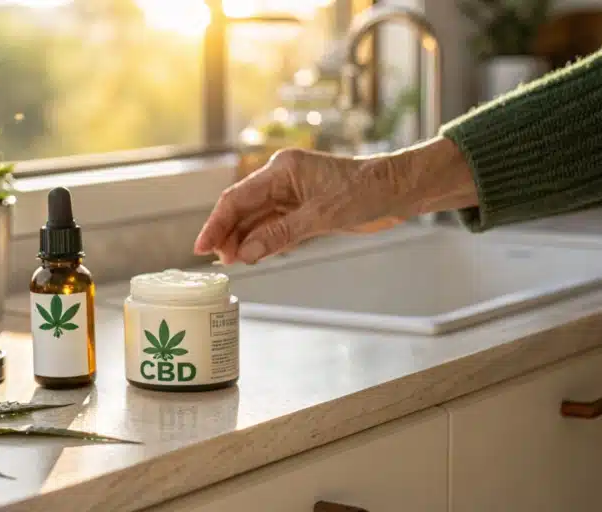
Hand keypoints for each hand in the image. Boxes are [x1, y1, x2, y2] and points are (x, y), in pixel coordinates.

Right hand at [194, 137, 477, 263]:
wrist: (399, 190)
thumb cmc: (366, 192)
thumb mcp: (321, 217)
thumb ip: (280, 235)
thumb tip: (246, 253)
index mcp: (282, 169)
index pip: (238, 198)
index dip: (217, 223)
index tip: (202, 246)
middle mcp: (282, 178)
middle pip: (243, 208)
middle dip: (228, 234)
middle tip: (219, 261)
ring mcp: (292, 193)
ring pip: (256, 218)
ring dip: (244, 239)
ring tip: (233, 261)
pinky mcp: (303, 208)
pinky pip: (273, 224)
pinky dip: (262, 239)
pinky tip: (252, 253)